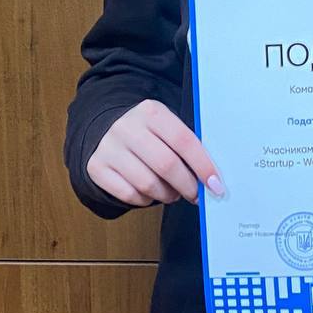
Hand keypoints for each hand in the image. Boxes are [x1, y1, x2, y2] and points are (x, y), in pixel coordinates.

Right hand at [86, 98, 226, 206]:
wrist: (106, 128)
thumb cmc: (148, 133)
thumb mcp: (166, 126)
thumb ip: (186, 147)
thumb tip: (211, 179)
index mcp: (151, 112)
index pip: (184, 140)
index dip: (203, 166)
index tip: (215, 185)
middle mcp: (127, 127)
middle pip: (166, 165)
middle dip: (187, 185)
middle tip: (196, 194)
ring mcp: (108, 147)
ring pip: (148, 184)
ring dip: (167, 195)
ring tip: (173, 193)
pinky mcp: (96, 167)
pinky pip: (129, 195)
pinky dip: (145, 200)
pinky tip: (151, 193)